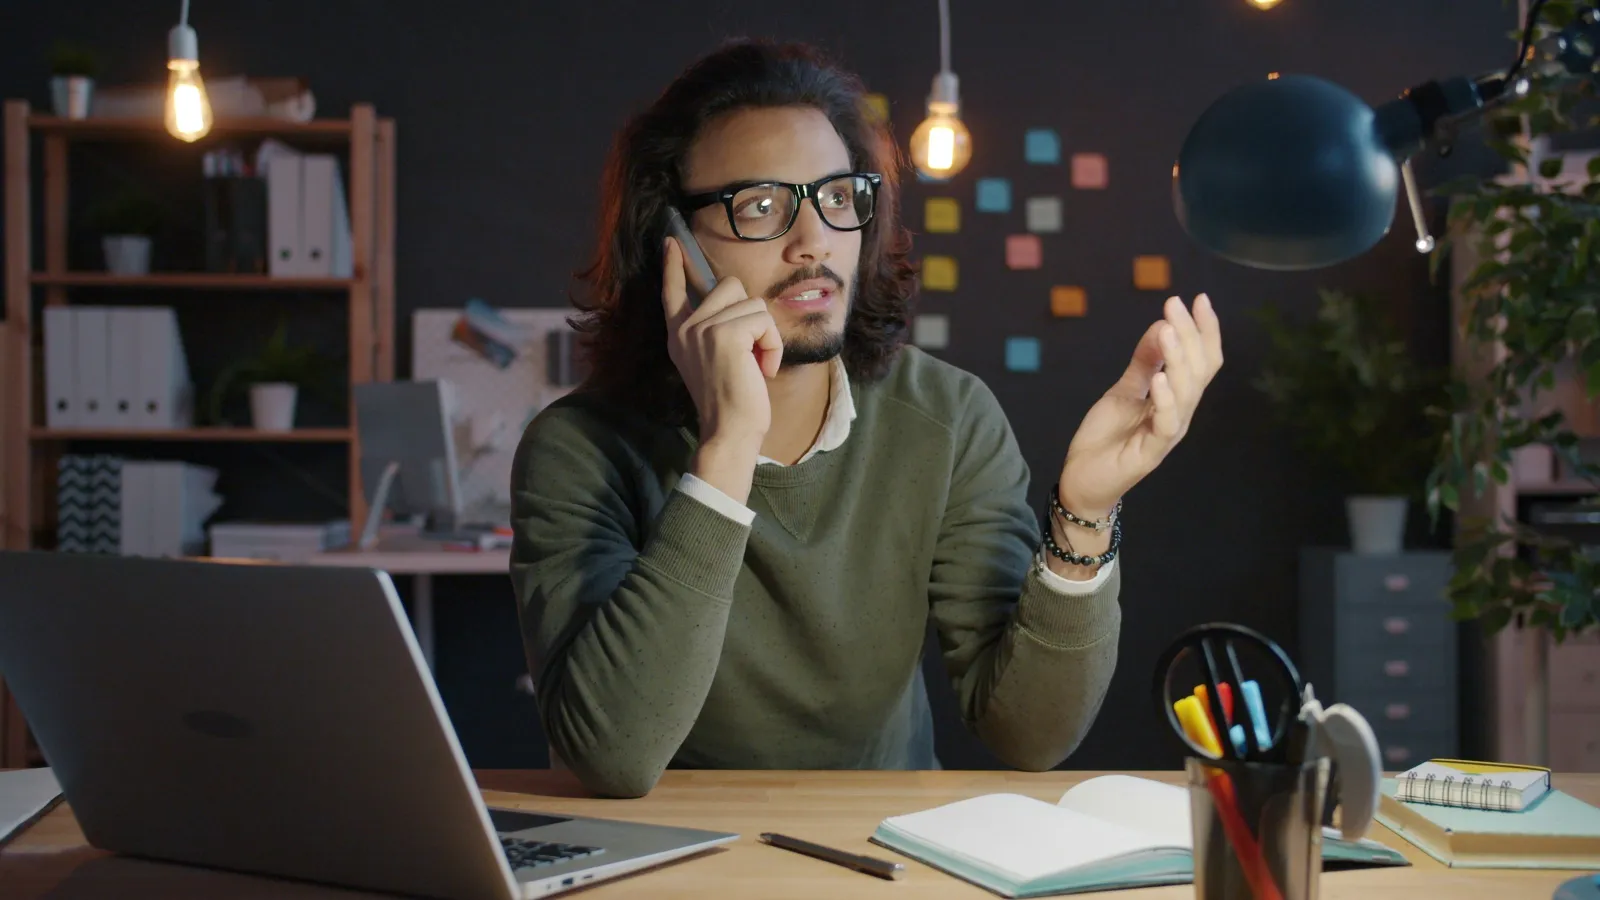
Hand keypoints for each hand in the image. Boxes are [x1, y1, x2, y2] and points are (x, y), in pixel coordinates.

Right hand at [661, 236, 782, 447]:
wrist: (730, 431)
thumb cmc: (732, 401)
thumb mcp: (715, 360)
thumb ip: (716, 330)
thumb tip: (735, 299)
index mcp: (679, 335)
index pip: (673, 291)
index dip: (675, 266)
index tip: (671, 243)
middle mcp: (686, 329)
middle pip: (730, 285)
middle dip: (751, 314)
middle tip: (751, 353)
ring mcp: (702, 329)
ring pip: (752, 303)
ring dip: (765, 334)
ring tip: (756, 364)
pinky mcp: (725, 334)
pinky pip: (764, 320)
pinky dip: (772, 345)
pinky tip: (763, 369)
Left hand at [1056, 294, 1222, 516]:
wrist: (1083, 480)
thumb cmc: (1107, 437)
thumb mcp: (1124, 390)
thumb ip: (1143, 363)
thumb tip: (1160, 325)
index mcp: (1177, 398)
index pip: (1202, 360)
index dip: (1205, 330)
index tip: (1198, 298)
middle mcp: (1181, 414)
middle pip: (1198, 370)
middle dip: (1190, 333)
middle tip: (1175, 304)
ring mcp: (1168, 433)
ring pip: (1186, 392)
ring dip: (1178, 358)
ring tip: (1168, 329)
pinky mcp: (1151, 452)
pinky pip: (1166, 423)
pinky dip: (1165, 399)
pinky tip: (1159, 377)